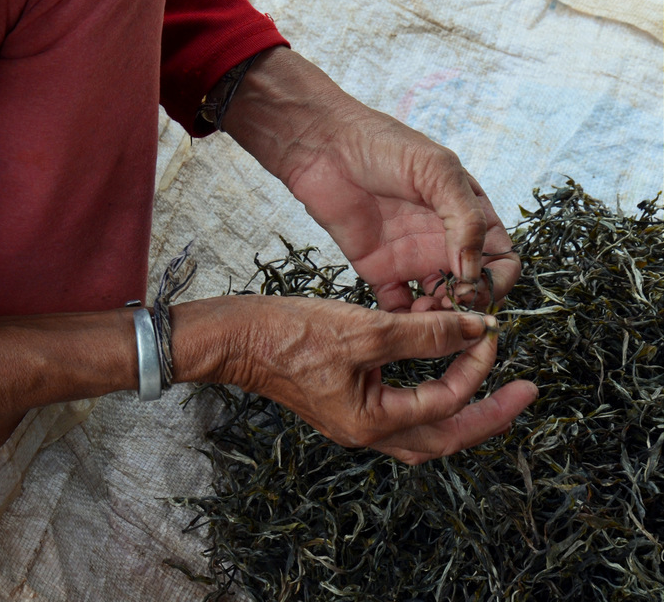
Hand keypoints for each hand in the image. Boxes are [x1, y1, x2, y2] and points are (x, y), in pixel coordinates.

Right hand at [176, 295, 536, 463]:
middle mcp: (369, 432)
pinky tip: (436, 366)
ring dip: (460, 407)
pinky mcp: (347, 401)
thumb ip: (426, 331)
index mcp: (374, 424)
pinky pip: (402, 408)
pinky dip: (428, 391)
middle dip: (488, 414)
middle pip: (445, 436)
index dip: (475, 366)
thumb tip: (477, 327)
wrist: (239, 337)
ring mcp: (357, 420)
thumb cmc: (292, 334)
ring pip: (424, 426)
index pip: (446, 402)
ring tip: (489, 383)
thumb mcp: (367, 329)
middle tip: (524, 392)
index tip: (491, 331)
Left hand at [224, 48, 519, 312]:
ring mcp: (412, 256)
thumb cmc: (383, 144)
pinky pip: (398, 306)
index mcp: (468, 212)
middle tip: (446, 312)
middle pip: (472, 289)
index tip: (471, 288)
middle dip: (467, 308)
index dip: (495, 281)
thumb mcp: (436, 171)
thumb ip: (465, 218)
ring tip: (421, 318)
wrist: (322, 146)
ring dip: (437, 320)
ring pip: (438, 305)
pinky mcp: (379, 269)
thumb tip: (474, 270)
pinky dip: (402, 321)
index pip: (501, 259)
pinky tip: (397, 321)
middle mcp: (444, 239)